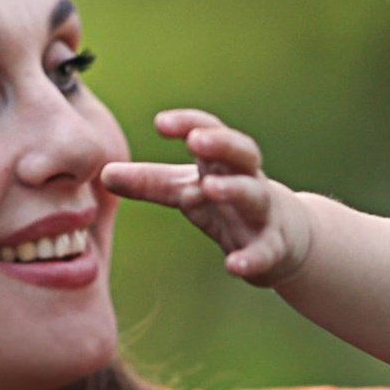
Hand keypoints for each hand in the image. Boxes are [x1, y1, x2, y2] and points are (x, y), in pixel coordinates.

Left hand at [101, 111, 312, 286]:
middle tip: (196, 141)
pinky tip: (233, 266)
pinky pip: (265, 251)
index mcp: (223, 162)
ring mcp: (262, 213)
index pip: (209, 132)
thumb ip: (149, 182)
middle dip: (221, 143)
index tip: (160, 123)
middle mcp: (247, 179)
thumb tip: (104, 174)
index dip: (188, 124)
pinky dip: (251, 258)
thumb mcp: (186, 190)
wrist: (284, 238)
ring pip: (255, 194)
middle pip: (242, 151)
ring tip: (209, 188)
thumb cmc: (227, 204)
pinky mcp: (272, 247)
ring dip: (235, 189)